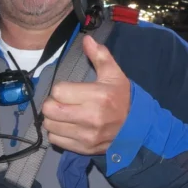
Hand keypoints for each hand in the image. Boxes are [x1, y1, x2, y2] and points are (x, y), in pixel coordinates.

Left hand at [41, 35, 129, 154]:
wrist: (138, 129)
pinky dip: (57, 133)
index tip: (68, 90)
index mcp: (97, 96)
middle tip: (61, 102)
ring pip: (50, 125)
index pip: (58, 91)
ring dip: (52, 119)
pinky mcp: (83, 148)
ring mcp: (86, 135)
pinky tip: (66, 126)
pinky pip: (55, 140)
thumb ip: (100, 56)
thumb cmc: (122, 99)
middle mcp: (90, 117)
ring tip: (63, 114)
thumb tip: (87, 39)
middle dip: (51, 103)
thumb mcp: (114, 75)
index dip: (60, 89)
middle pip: (50, 109)